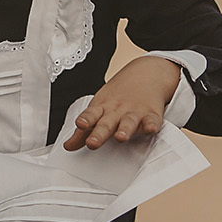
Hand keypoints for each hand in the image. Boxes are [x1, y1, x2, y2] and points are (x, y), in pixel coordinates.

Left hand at [64, 55, 180, 150]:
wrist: (145, 74)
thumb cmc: (118, 97)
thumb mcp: (98, 109)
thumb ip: (83, 131)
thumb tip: (68, 146)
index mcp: (102, 109)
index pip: (91, 115)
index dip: (85, 120)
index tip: (80, 124)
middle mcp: (117, 111)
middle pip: (107, 123)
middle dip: (99, 133)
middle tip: (92, 143)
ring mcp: (134, 112)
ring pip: (129, 122)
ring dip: (125, 130)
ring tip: (120, 137)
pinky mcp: (151, 115)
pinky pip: (152, 121)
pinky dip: (152, 125)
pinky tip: (151, 128)